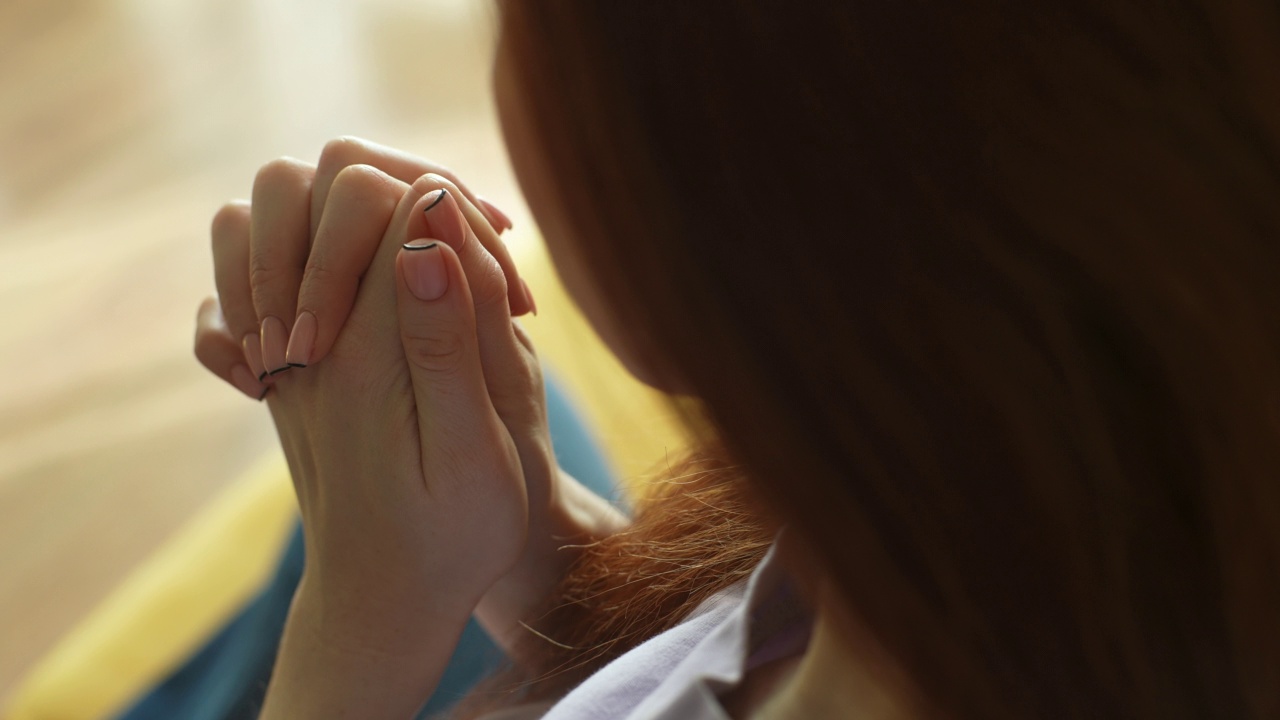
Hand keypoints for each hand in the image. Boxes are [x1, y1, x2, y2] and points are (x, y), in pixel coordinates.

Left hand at [195, 138, 624, 672]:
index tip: (508, 292)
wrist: (379, 604)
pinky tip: (388, 304)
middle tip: (479, 276)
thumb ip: (449, 342)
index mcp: (365, 350)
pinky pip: (284, 260)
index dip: (465, 222)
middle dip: (419, 201)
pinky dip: (333, 256)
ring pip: (298, 209)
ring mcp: (294, 341)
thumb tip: (427, 230)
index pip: (395, 202)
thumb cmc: (448, 542)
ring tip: (437, 279)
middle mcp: (312, 331)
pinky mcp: (294, 356)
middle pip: (335, 182)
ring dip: (373, 223)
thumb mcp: (472, 456)